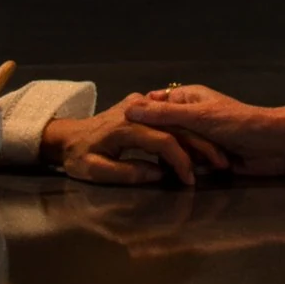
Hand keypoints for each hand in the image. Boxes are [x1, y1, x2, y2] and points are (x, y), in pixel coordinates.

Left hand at [40, 94, 230, 185]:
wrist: (64, 136)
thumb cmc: (78, 157)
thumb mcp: (96, 171)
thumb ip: (128, 173)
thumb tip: (159, 175)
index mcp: (125, 127)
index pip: (163, 141)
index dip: (180, 160)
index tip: (190, 179)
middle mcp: (134, 110)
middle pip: (175, 127)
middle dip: (200, 147)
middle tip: (219, 164)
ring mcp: (137, 104)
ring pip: (175, 121)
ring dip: (196, 138)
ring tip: (214, 156)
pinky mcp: (138, 105)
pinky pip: (166, 119)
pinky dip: (184, 132)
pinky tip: (197, 147)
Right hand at [124, 85, 284, 175]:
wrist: (277, 146)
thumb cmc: (240, 124)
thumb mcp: (199, 118)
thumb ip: (165, 116)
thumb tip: (128, 108)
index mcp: (186, 98)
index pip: (152, 106)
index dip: (136, 118)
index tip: (116, 131)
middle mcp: (190, 116)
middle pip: (160, 130)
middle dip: (150, 144)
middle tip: (129, 160)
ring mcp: (199, 139)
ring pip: (173, 149)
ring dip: (168, 160)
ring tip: (152, 173)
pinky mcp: (208, 159)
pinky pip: (187, 164)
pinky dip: (180, 171)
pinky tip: (171, 180)